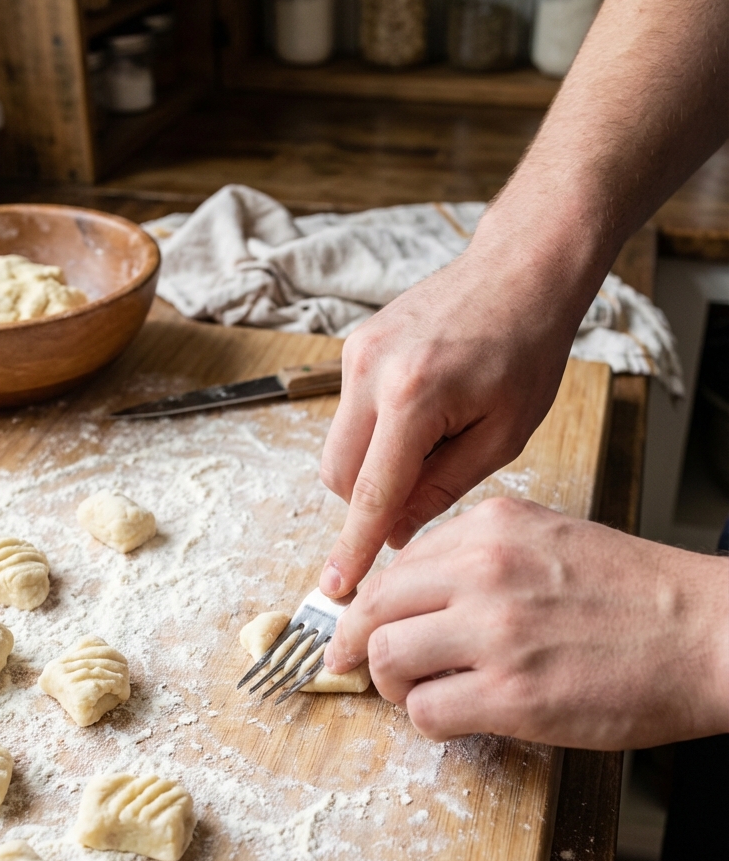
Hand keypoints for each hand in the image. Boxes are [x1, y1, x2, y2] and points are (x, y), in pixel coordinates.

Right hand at [317, 223, 597, 599]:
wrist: (518, 272)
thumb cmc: (526, 350)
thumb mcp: (502, 435)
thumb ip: (442, 488)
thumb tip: (395, 533)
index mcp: (413, 398)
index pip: (370, 494)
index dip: (352, 547)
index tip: (335, 588)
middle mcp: (371, 372)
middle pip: (338, 476)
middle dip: (367, 503)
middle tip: (422, 495)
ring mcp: (356, 354)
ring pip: (336, 448)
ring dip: (370, 468)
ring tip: (431, 446)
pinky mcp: (354, 345)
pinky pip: (348, 415)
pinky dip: (375, 434)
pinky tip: (422, 417)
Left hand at [324, 498, 728, 749]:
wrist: (709, 634)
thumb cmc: (638, 594)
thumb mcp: (550, 539)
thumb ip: (480, 557)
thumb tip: (417, 594)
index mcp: (491, 527)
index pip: (396, 565)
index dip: (369, 604)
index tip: (358, 624)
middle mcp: (484, 570)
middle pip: (374, 609)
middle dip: (354, 643)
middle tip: (351, 666)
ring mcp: (495, 632)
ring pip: (388, 658)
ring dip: (393, 685)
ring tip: (421, 694)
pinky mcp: (511, 695)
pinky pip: (426, 712)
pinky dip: (429, 720)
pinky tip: (458, 716)